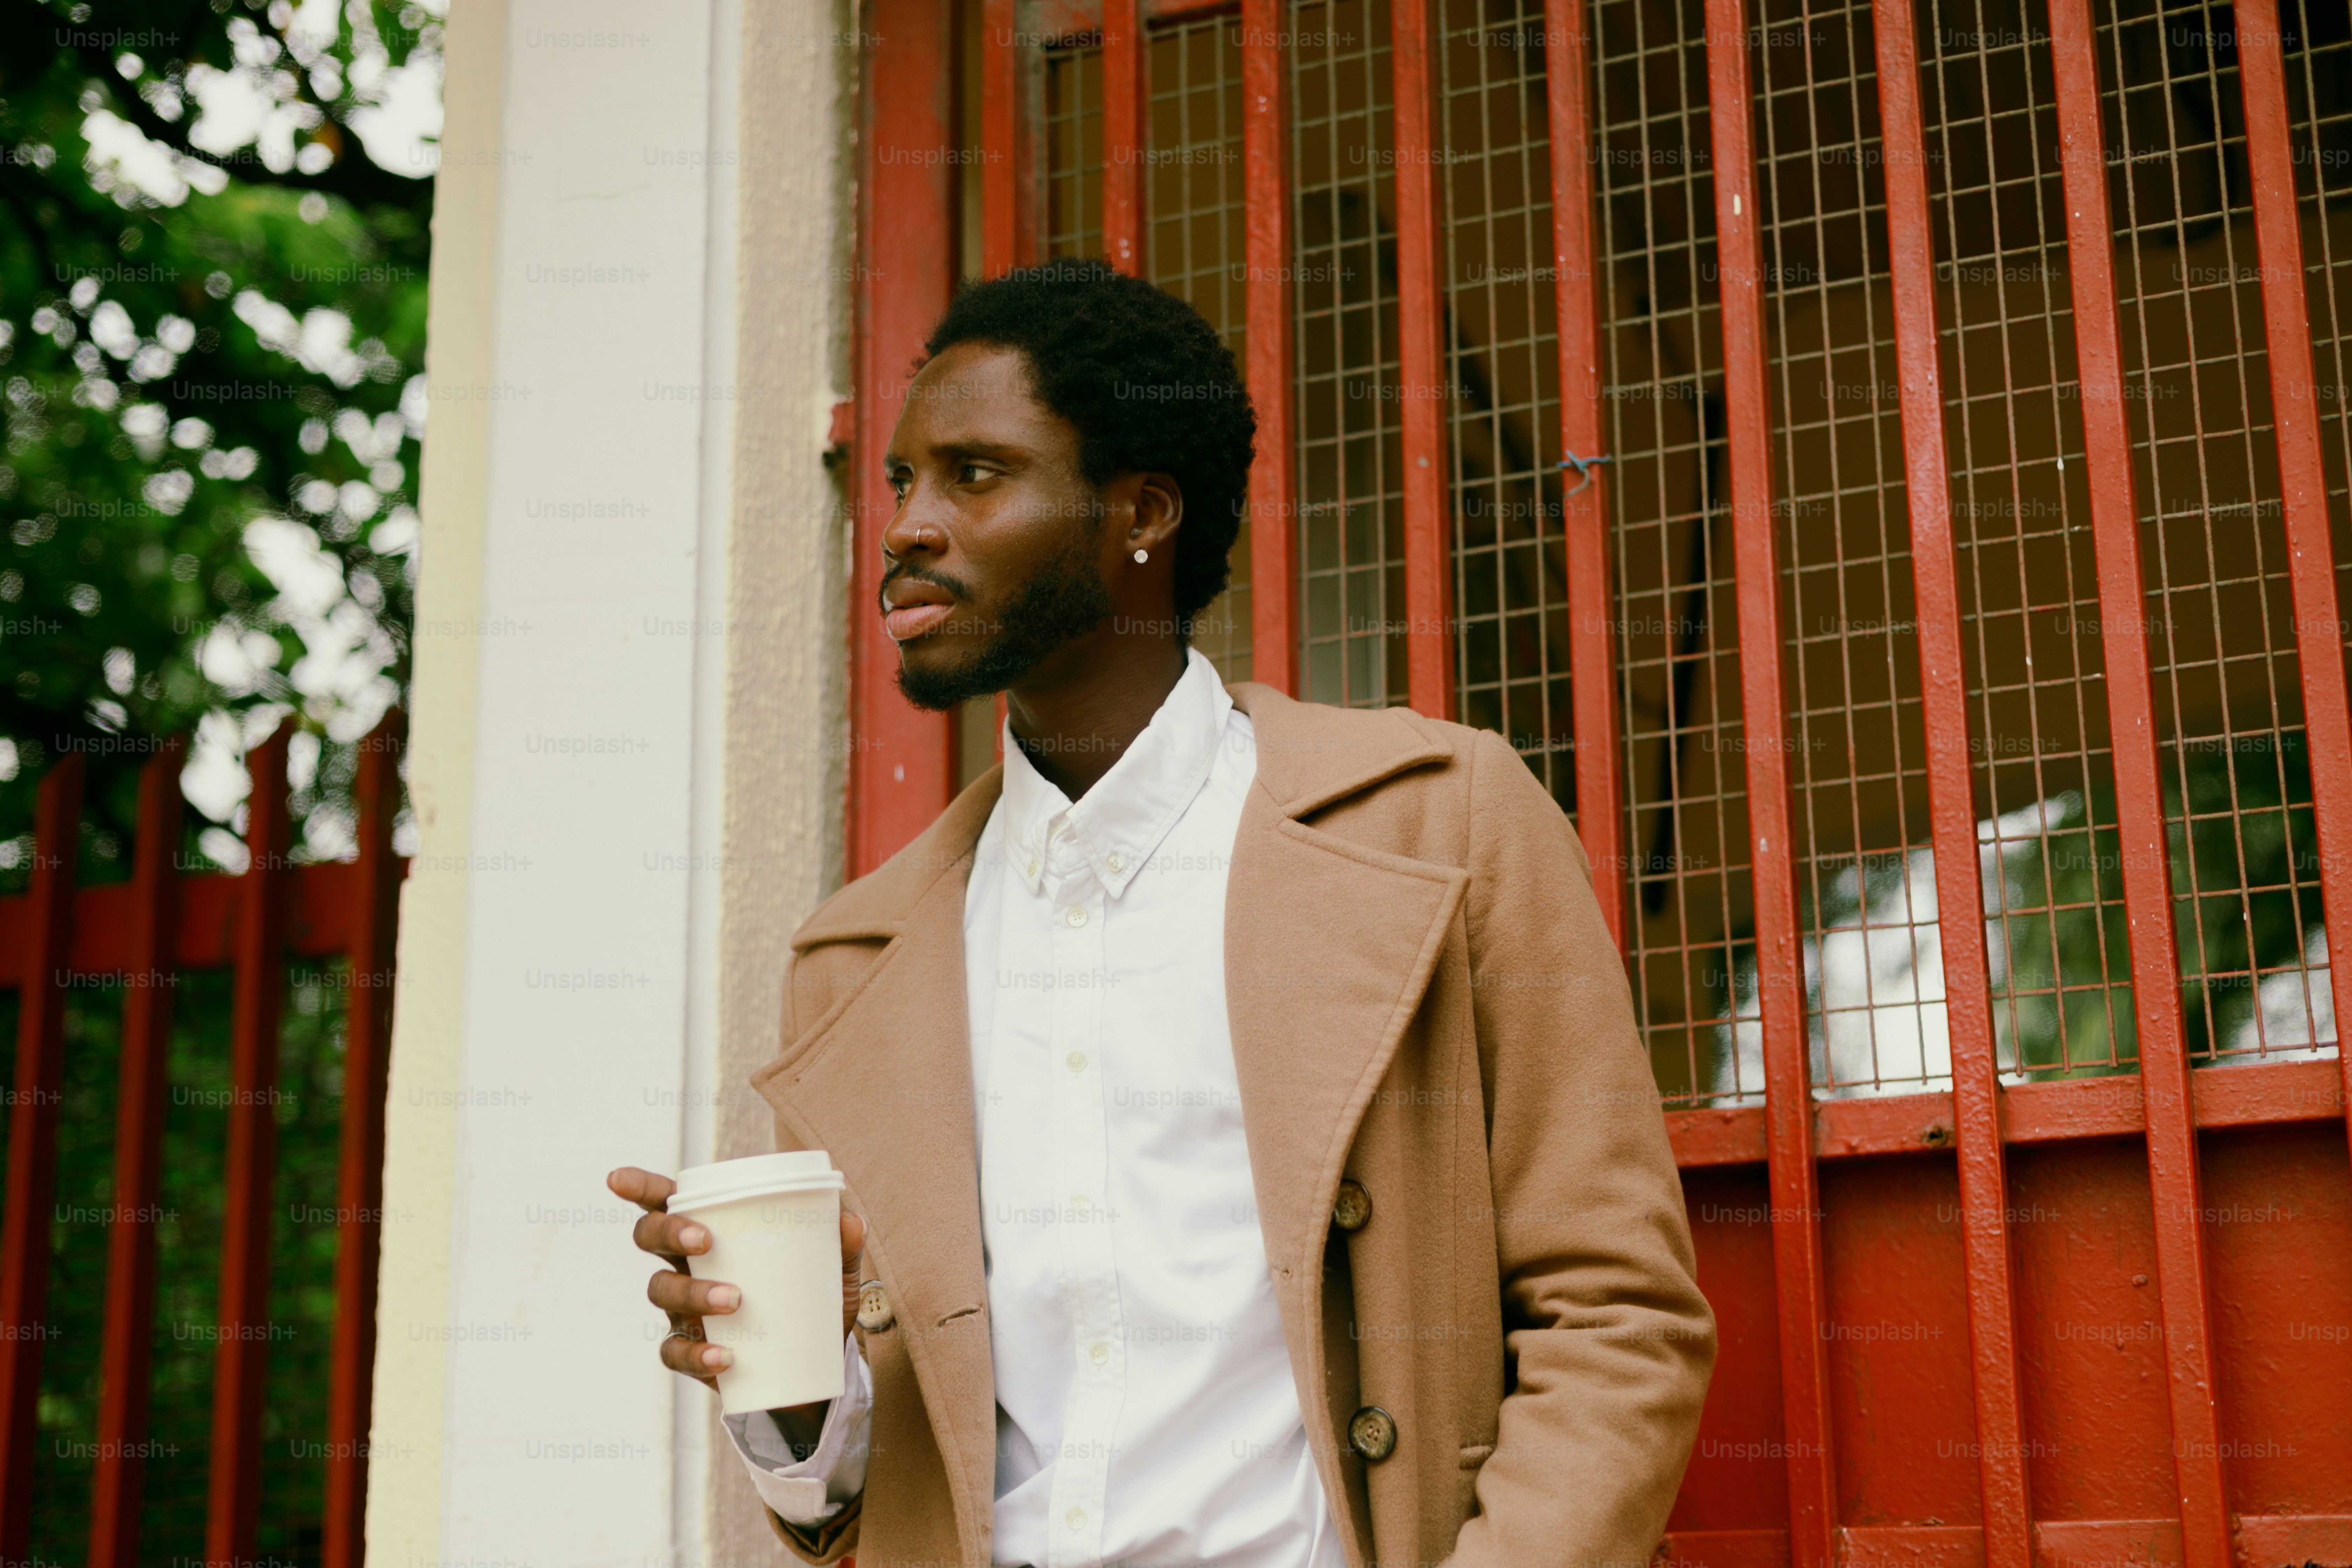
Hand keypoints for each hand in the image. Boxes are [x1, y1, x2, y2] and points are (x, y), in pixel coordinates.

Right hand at [609, 1165, 868, 1397]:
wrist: (812, 1370)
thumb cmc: (811, 1303)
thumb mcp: (834, 1274)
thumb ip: (842, 1247)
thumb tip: (850, 1220)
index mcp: (711, 1234)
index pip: (668, 1204)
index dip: (641, 1189)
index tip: (618, 1179)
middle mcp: (687, 1267)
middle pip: (650, 1239)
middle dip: (668, 1232)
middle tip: (705, 1240)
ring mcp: (684, 1311)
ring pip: (662, 1291)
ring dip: (694, 1292)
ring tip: (735, 1300)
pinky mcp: (692, 1353)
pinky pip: (676, 1352)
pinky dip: (697, 1354)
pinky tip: (724, 1357)